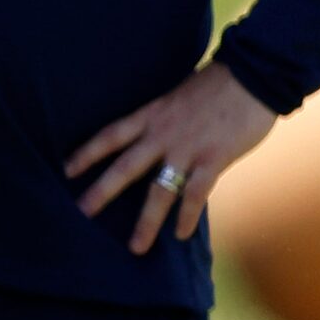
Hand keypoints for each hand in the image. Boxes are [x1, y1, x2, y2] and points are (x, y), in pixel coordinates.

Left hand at [65, 59, 277, 255]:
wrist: (253, 72)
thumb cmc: (219, 82)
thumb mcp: (181, 95)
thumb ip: (166, 118)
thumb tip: (156, 137)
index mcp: (154, 113)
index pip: (112, 134)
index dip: (87, 152)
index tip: (66, 169)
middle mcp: (163, 132)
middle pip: (125, 166)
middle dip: (101, 192)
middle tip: (80, 214)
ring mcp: (188, 147)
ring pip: (158, 190)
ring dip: (146, 221)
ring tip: (135, 248)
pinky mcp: (213, 158)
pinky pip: (195, 194)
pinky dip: (187, 216)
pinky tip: (182, 234)